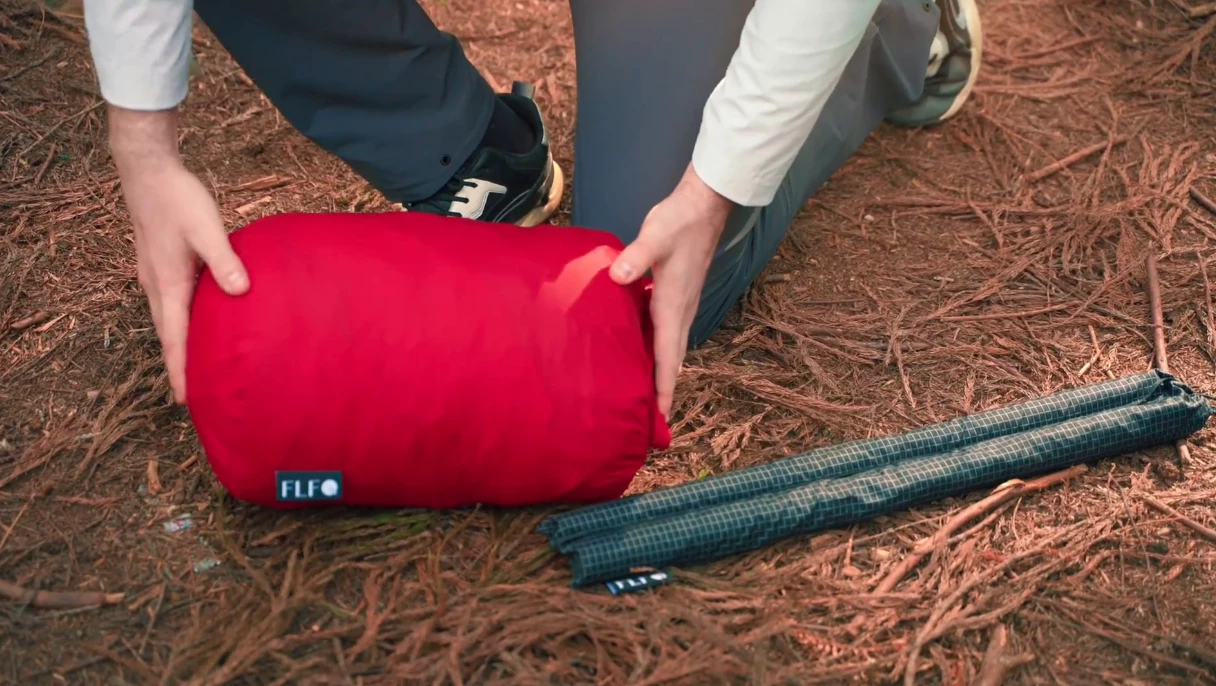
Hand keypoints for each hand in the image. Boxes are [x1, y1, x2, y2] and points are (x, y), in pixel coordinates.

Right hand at [109, 107, 248, 403]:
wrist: (147, 169)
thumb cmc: (178, 198)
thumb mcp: (207, 229)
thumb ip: (225, 261)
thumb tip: (240, 292)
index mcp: (168, 284)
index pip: (174, 338)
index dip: (180, 370)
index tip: (184, 400)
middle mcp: (157, 285)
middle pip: (168, 335)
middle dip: (179, 365)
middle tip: (191, 395)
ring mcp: (155, 274)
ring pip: (169, 319)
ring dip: (179, 344)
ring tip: (195, 366)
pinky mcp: (160, 263)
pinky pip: (171, 302)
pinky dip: (182, 320)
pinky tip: (199, 320)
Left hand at [610, 163, 732, 417]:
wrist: (704, 205)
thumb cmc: (679, 221)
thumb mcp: (655, 237)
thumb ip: (637, 257)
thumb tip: (619, 277)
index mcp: (674, 306)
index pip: (667, 356)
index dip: (664, 388)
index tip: (662, 417)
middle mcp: (680, 311)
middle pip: (671, 360)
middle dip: (663, 390)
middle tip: (653, 419)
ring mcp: (682, 304)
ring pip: (671, 347)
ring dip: (662, 371)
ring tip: (647, 395)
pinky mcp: (677, 293)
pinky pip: (667, 331)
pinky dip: (658, 349)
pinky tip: (641, 350)